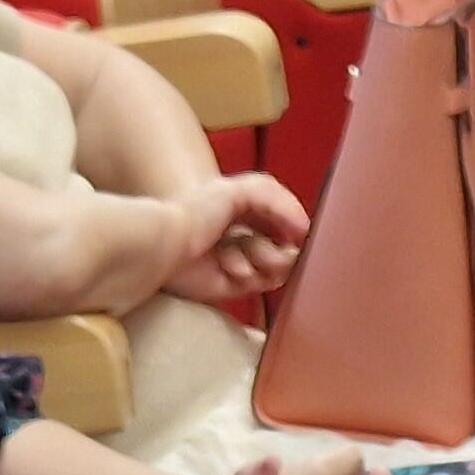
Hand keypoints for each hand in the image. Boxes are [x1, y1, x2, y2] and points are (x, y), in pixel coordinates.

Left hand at [161, 173, 310, 306]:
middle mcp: (245, 235)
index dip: (294, 224)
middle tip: (274, 244)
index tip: (299, 228)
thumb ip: (280, 200)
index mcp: (245, 209)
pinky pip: (261, 283)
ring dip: (262, 257)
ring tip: (235, 251)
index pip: (286, 218)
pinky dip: (248, 272)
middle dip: (283, 245)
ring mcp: (242, 261)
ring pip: (279, 266)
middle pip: (287, 245)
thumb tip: (305, 228)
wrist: (169, 243)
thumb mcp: (244, 189)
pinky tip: (226, 265)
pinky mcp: (234, 286)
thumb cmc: (197, 211)